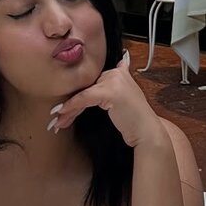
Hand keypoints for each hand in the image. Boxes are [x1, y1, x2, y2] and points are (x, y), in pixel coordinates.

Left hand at [51, 51, 165, 148]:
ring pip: (84, 93)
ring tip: (59, 120)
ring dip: (69, 108)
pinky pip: (85, 97)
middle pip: (86, 87)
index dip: (77, 95)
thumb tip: (109, 72)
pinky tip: (64, 114)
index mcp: (120, 72)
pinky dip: (73, 106)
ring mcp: (115, 81)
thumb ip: (111, 86)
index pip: (91, 82)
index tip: (64, 107)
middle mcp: (117, 73)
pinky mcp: (111, 91)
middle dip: (71, 104)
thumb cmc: (133, 120)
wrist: (147, 132)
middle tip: (59, 116)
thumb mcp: (122, 99)